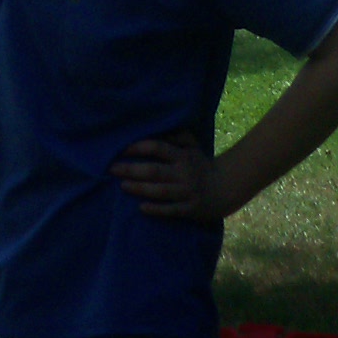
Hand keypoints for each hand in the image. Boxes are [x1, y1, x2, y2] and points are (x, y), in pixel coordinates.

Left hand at [110, 130, 226, 221]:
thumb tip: (156, 127)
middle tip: (112, 168)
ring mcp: (187, 192)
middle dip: (132, 169)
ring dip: (140, 188)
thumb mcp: (192, 145)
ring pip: (160, 191)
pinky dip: (157, 209)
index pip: (157, 148)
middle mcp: (183, 173)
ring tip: (122, 186)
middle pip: (154, 171)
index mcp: (182, 156)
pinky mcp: (190, 210)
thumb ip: (176, 135)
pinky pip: (171, 210)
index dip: (138, 148)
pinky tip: (142, 208)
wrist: (226, 188)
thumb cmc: (202, 164)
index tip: (120, 149)